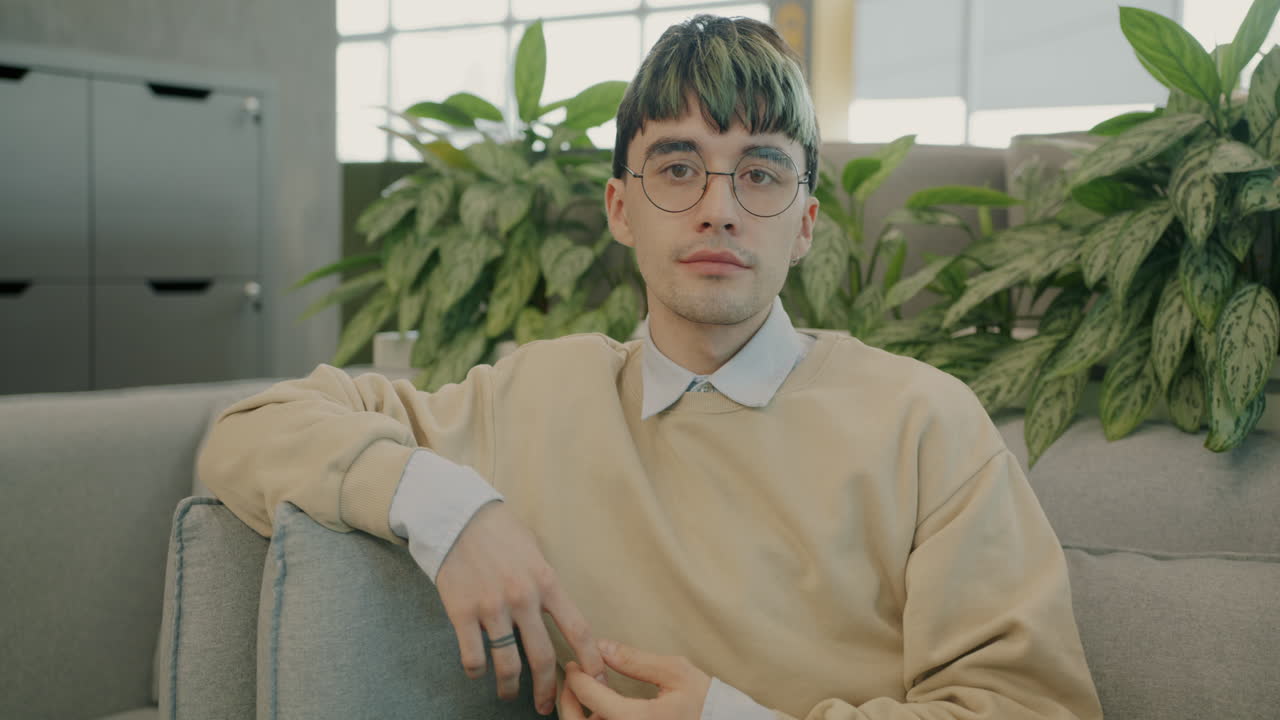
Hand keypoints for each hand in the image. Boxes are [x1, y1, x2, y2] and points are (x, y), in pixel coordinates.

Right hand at [435, 501, 606, 715]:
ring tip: (509, 693)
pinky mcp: (461, 611)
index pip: (578, 629)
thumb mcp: (535, 551)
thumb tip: (559, 613)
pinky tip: (479, 671)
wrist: (456, 515)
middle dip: (547, 688)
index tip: (596, 680)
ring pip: (507, 664)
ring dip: (510, 687)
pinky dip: (477, 670)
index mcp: (547, 581)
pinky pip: (473, 656)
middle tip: (547, 705)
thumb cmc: (500, 531)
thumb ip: (547, 583)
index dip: (591, 660)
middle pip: (543, 656)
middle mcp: (523, 597)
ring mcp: (491, 606)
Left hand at [559, 639, 711, 719]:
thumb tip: (601, 646)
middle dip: (567, 701)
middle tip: (572, 680)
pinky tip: (607, 713)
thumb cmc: (705, 703)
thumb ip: (634, 660)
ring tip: (593, 696)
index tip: (574, 664)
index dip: (576, 676)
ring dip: (581, 717)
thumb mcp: (675, 673)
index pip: (590, 696)